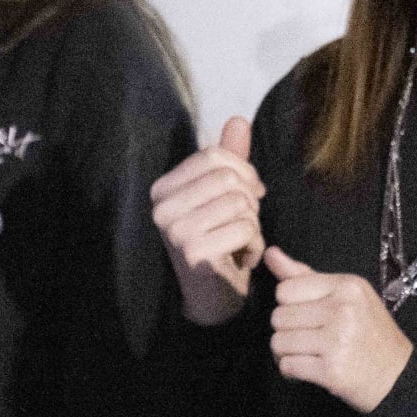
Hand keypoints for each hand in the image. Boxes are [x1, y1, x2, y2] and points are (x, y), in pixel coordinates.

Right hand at [148, 116, 264, 324]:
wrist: (213, 297)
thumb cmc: (219, 241)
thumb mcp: (223, 195)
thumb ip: (229, 158)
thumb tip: (237, 119)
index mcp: (163, 188)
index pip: (214, 155)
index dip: (244, 171)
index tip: (251, 194)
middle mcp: (161, 207)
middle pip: (229, 177)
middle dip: (250, 200)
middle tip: (245, 223)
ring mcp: (175, 230)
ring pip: (240, 203)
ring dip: (254, 225)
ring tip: (241, 242)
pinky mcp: (194, 252)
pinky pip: (245, 228)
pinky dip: (255, 245)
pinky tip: (242, 260)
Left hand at [263, 245, 412, 411]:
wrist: (398, 375)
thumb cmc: (369, 333)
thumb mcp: (346, 296)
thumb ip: (304, 276)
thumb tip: (270, 253)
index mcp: (346, 286)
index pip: (285, 289)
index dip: (289, 305)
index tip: (307, 315)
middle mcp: (343, 310)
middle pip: (278, 317)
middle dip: (287, 331)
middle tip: (309, 338)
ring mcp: (337, 341)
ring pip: (278, 342)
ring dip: (286, 353)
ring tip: (308, 354)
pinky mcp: (331, 370)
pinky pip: (287, 366)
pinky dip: (292, 371)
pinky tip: (310, 369)